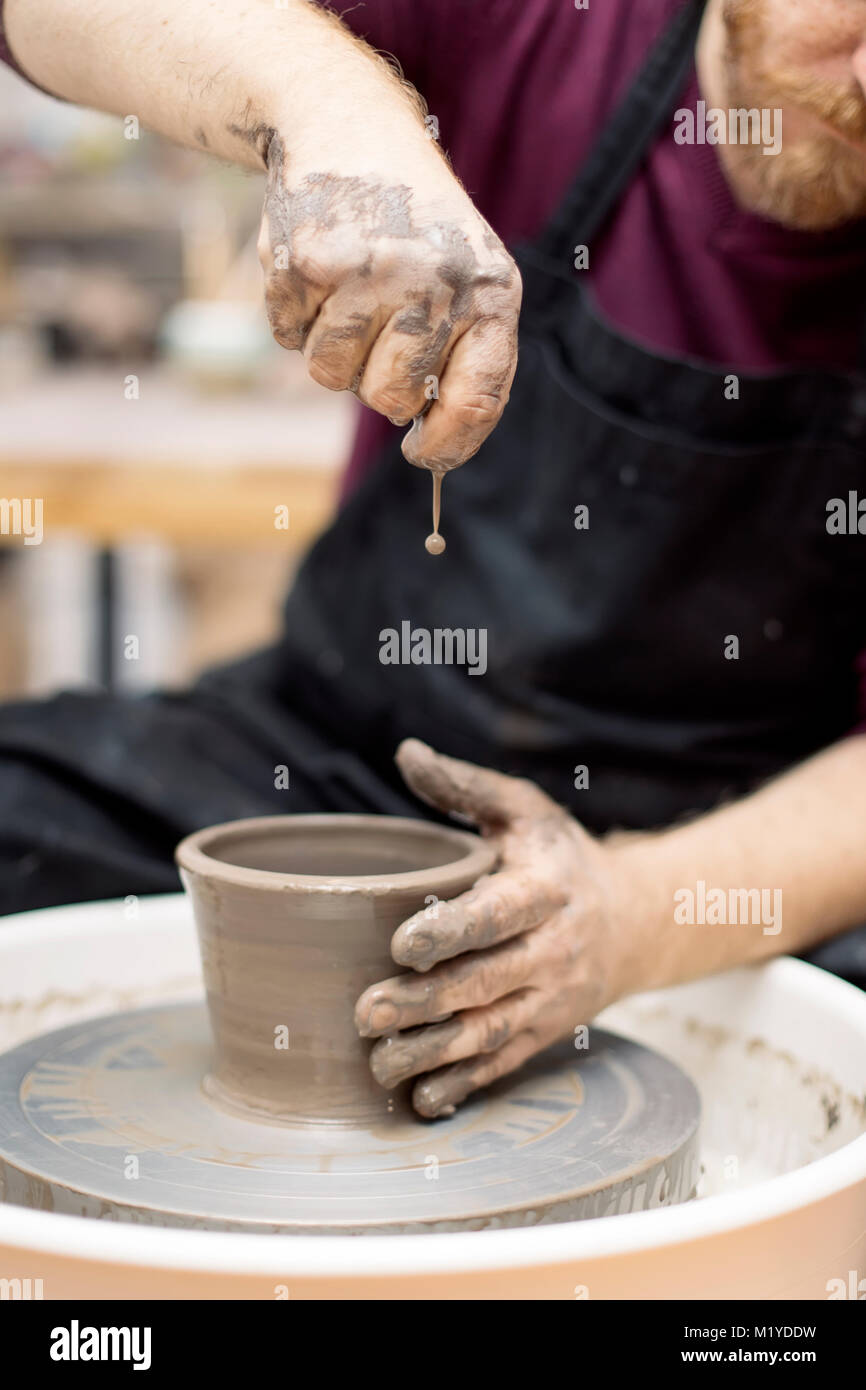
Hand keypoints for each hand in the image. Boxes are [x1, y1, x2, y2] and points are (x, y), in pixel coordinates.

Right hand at [257, 132, 520, 470]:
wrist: (350, 128)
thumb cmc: (418, 227)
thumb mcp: (469, 279)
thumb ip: (467, 359)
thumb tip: (436, 450)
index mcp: (491, 292)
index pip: (476, 401)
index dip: (446, 445)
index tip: (421, 453)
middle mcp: (435, 282)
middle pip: (391, 399)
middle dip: (375, 380)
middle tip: (378, 326)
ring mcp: (368, 272)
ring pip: (330, 376)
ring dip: (331, 350)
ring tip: (349, 290)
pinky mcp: (306, 262)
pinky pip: (288, 339)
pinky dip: (295, 318)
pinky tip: (317, 271)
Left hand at [354, 741, 631, 1118]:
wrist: (637, 922)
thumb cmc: (561, 858)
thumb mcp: (526, 811)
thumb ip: (467, 786)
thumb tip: (406, 752)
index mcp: (546, 890)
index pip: (497, 915)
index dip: (451, 932)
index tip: (399, 945)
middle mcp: (554, 950)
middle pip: (486, 983)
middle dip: (425, 1003)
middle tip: (365, 1011)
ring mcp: (552, 999)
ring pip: (491, 1033)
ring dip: (433, 1054)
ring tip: (378, 1063)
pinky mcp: (546, 1033)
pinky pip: (504, 1065)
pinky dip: (464, 1086)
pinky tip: (421, 1100)